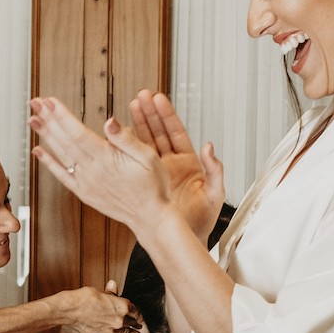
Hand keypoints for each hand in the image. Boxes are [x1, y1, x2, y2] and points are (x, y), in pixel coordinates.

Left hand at [29, 95, 221, 242]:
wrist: (150, 217)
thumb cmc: (153, 186)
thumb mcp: (149, 157)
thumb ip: (126, 139)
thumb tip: (109, 121)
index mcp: (106, 159)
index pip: (78, 132)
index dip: (62, 116)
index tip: (50, 101)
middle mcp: (92, 171)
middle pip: (64, 141)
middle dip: (48, 120)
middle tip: (35, 103)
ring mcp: (85, 183)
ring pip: (61, 155)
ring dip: (45, 136)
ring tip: (33, 119)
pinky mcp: (84, 193)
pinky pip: (62, 176)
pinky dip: (49, 163)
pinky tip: (38, 150)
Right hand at [54, 284, 138, 332]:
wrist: (72, 309)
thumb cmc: (84, 298)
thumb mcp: (101, 292)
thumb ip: (110, 292)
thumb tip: (113, 284)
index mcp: (123, 306)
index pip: (135, 311)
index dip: (137, 314)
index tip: (138, 316)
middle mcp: (120, 319)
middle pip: (132, 323)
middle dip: (137, 325)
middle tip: (140, 327)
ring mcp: (112, 330)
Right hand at [119, 90, 225, 239]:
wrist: (187, 237)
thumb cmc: (203, 219)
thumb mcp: (214, 194)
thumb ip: (214, 170)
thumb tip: (209, 147)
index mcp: (188, 162)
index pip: (175, 132)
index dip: (166, 115)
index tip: (158, 98)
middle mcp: (171, 163)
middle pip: (158, 132)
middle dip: (149, 113)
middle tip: (140, 95)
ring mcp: (157, 172)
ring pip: (145, 143)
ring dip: (138, 124)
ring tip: (130, 106)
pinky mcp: (146, 181)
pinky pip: (135, 161)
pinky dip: (128, 147)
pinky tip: (119, 134)